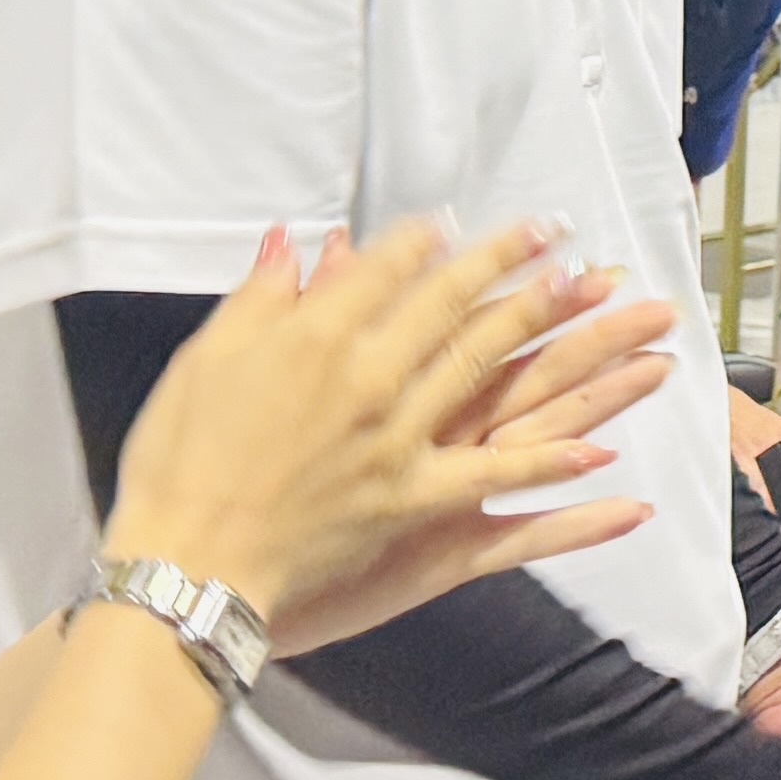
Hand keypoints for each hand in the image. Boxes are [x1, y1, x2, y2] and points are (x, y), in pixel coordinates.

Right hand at [109, 225, 671, 647]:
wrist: (187, 561)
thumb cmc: (179, 460)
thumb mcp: (205, 361)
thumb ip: (260, 297)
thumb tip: (292, 240)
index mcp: (316, 337)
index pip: (387, 269)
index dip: (427, 239)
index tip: (457, 219)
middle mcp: (368, 377)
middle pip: (451, 306)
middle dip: (507, 263)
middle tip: (553, 231)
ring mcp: (397, 439)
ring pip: (485, 369)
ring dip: (541, 326)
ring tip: (589, 293)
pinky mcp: (410, 500)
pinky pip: (491, 477)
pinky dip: (546, 466)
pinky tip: (601, 448)